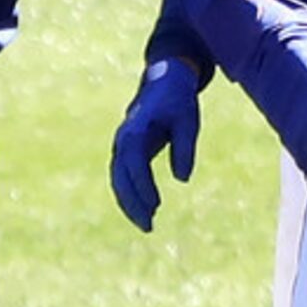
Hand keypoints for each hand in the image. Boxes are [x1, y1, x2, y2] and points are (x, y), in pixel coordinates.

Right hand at [110, 60, 200, 231]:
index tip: (156, 205)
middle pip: (121, 177)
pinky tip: (145, 211)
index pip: (134, 164)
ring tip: (147, 225)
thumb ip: (185, 148)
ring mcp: (122, 145)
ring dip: (130, 204)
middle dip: (132, 203)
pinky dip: (131, 195)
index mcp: (135, 130)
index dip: (143, 186)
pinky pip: (124, 178)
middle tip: (148, 226)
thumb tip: (182, 179)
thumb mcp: (188, 121)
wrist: (165, 80)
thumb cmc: (178, 100)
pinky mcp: (128, 151)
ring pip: (119, 180)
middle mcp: (123, 139)